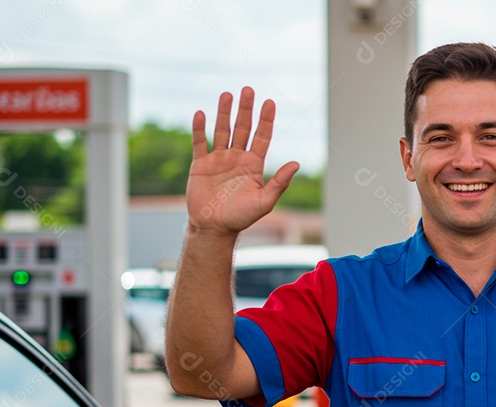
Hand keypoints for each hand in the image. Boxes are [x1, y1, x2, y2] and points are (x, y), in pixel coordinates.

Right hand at [186, 87, 299, 235]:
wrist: (214, 228)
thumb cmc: (241, 217)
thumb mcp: (264, 201)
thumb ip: (280, 182)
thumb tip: (296, 163)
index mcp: (253, 164)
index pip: (262, 136)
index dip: (266, 120)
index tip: (270, 102)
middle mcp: (237, 157)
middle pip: (243, 128)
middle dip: (246, 110)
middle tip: (248, 89)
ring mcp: (218, 159)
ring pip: (222, 130)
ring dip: (224, 113)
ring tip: (227, 94)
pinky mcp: (200, 164)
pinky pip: (200, 142)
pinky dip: (199, 128)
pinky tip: (201, 113)